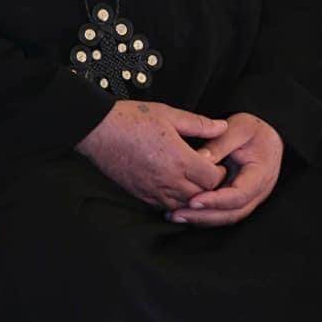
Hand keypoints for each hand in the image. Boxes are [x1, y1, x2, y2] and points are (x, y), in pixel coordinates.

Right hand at [76, 101, 227, 209]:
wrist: (99, 130)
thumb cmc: (132, 119)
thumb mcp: (169, 114)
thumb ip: (198, 123)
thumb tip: (221, 126)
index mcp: (180, 159)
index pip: (213, 178)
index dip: (220, 171)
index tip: (217, 162)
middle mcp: (169, 180)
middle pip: (202, 195)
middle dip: (209, 186)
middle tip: (208, 172)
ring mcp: (154, 190)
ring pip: (184, 205)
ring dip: (192, 196)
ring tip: (192, 181)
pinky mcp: (141, 195)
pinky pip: (164, 207)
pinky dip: (174, 201)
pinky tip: (173, 188)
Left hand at [167, 113, 282, 226]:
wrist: (266, 135)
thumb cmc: (253, 130)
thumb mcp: (238, 128)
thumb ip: (220, 143)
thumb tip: (201, 158)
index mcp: (261, 175)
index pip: (239, 195)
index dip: (216, 201)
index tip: (193, 200)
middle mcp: (257, 193)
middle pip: (231, 213)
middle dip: (204, 216)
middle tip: (178, 214)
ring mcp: (248, 199)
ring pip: (226, 217)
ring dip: (201, 219)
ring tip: (176, 215)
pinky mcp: (237, 200)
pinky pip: (221, 212)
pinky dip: (204, 214)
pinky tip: (184, 212)